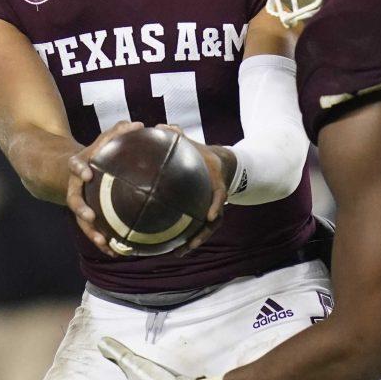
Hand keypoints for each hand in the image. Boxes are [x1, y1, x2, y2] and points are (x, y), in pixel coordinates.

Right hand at [67, 120, 144, 256]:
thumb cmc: (97, 153)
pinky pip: (94, 230)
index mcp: (80, 166)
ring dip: (92, 232)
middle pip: (74, 199)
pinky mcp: (88, 216)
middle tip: (89, 216)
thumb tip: (138, 124)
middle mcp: (76, 186)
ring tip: (103, 243)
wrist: (76, 170)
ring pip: (82, 220)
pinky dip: (103, 241)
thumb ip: (118, 132)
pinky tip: (114, 253)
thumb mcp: (104, 140)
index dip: (79, 169)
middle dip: (80, 208)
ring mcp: (81, 203)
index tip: (86, 173)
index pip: (75, 165)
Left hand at [156, 124, 228, 254]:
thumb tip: (160, 126)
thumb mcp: (194, 144)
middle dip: (203, 233)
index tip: (210, 216)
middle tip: (190, 244)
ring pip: (207, 229)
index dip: (217, 204)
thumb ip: (179, 137)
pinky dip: (188, 240)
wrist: (218, 163)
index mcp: (216, 181)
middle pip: (215, 220)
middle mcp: (216, 197)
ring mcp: (212, 207)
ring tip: (179, 253)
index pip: (220, 193)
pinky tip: (174, 249)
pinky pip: (198, 229)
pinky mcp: (204, 213)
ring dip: (195, 241)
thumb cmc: (202, 154)